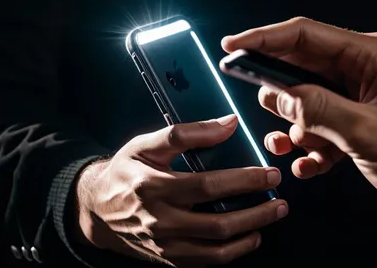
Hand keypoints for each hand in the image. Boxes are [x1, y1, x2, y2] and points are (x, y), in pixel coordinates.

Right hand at [74, 115, 287, 264]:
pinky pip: (206, 263)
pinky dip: (232, 253)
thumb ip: (187, 133)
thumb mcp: (147, 144)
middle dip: (256, 212)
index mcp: (154, 187)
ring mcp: (164, 246)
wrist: (96, 210)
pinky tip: (248, 237)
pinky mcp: (168, 260)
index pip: (208, 186)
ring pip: (216, 250)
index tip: (269, 173)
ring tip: (271, 218)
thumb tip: (229, 123)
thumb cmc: (125, 170)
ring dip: (250, 235)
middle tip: (280, 200)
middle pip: (218, 223)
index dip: (243, 180)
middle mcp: (160, 221)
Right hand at [222, 17, 376, 221]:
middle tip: (261, 106)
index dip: (264, 38)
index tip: (233, 45)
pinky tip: (310, 165)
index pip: (306, 35)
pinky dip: (313, 142)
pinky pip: (326, 122)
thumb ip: (317, 110)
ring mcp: (366, 94)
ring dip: (296, 124)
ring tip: (290, 145)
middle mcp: (367, 68)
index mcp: (372, 54)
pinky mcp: (366, 119)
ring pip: (312, 99)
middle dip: (280, 92)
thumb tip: (278, 96)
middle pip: (305, 67)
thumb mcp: (367, 133)